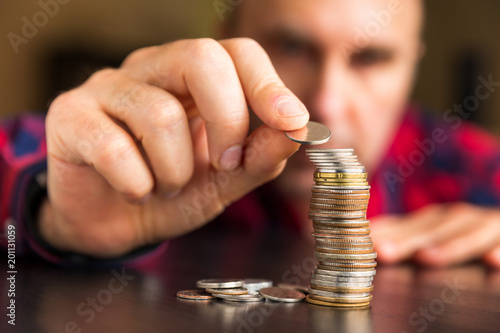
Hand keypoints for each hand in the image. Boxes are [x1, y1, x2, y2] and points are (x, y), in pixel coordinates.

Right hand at [42, 38, 308, 256]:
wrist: (112, 222)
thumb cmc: (169, 191)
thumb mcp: (224, 180)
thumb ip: (259, 156)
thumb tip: (298, 130)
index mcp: (192, 79)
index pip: (236, 52)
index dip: (267, 84)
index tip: (291, 122)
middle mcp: (150, 70)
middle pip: (201, 59)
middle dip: (227, 122)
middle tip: (223, 165)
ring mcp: (107, 87)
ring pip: (160, 114)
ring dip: (176, 170)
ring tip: (168, 186)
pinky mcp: (70, 115)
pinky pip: (114, 147)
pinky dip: (137, 183)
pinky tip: (136, 191)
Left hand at [371, 203, 499, 267]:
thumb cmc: (468, 232)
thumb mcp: (435, 231)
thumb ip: (406, 235)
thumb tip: (367, 238)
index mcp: (436, 219)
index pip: (406, 224)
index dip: (383, 231)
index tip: (360, 241)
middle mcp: (458, 218)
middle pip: (431, 228)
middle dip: (406, 240)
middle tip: (382, 251)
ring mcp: (485, 225)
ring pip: (468, 233)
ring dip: (448, 245)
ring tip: (426, 258)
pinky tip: (493, 260)